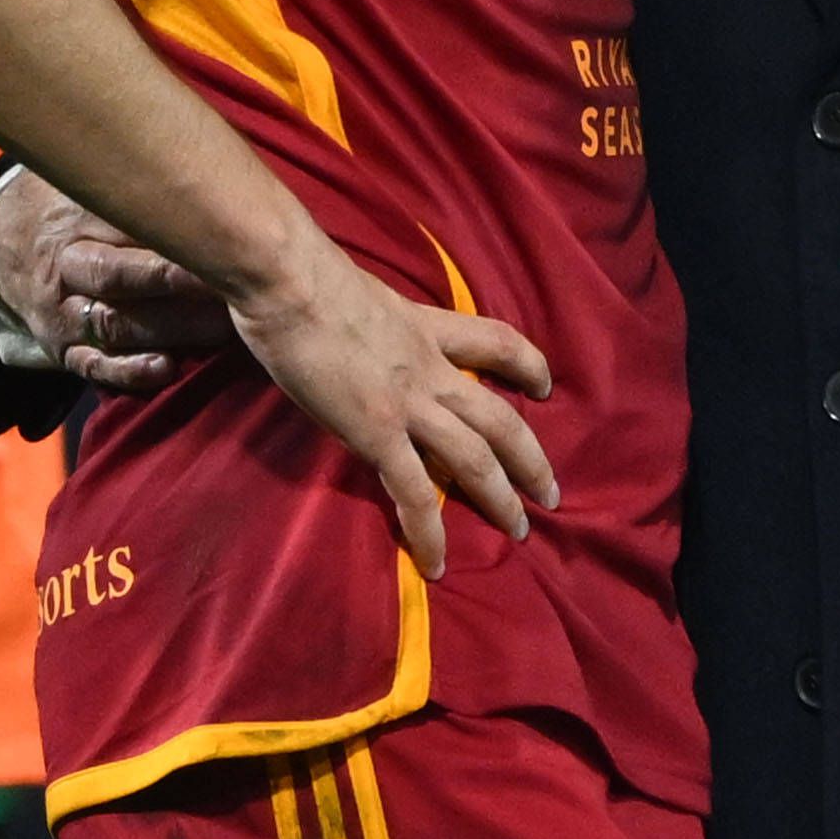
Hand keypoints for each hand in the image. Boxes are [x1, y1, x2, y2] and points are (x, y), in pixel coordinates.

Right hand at [0, 167, 228, 389]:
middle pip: (117, 276)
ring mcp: (60, 311)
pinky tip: (166, 368)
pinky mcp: (61, 348)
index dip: (173, 233)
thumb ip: (130, 172)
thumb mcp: (83, 175)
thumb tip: (201, 158)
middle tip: (228, 285)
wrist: (1, 243)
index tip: (222, 236)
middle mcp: (63, 265)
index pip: (122, 222)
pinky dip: (129, 372)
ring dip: (170, 329)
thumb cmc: (67, 203)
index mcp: (72, 215)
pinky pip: (92, 366)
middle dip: (173, 282)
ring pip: (114, 324)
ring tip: (222, 327)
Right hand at [229, 234, 555, 576]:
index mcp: (426, 328)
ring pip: (475, 459)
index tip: (543, 386)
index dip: (527, 366)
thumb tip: (349, 325)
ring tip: (519, 531)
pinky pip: (414, 492)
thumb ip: (370, 318)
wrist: (288, 281)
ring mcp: (408, 404)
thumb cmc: (304, 276)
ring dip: (501, 499)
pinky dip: (429, 532)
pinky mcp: (377, 432)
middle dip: (531, 460)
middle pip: (500, 418)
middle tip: (551, 495)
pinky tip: (437, 563)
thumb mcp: (360, 292)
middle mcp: (430, 369)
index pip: (497, 342)